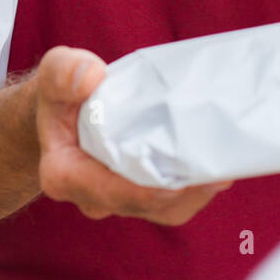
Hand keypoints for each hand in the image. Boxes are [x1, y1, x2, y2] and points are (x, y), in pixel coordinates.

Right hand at [35, 46, 231, 224]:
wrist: (64, 112)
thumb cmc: (61, 93)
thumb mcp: (54, 72)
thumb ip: (64, 71)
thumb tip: (91, 76)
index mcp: (65, 176)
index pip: (111, 192)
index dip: (149, 189)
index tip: (183, 180)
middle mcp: (93, 198)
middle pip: (146, 204)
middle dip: (183, 190)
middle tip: (219, 168)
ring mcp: (119, 201)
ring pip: (164, 208)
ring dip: (195, 192)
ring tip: (224, 167)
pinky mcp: (140, 197)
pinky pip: (172, 203)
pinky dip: (195, 189)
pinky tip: (217, 168)